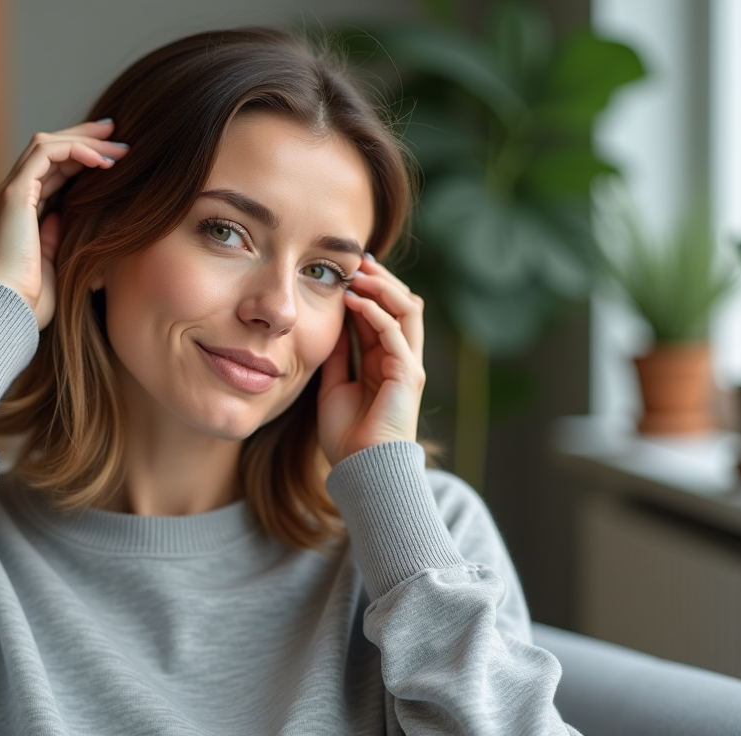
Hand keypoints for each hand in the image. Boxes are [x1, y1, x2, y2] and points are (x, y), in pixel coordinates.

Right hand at [0, 119, 127, 327]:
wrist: (8, 313)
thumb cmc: (31, 302)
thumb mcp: (51, 262)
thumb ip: (56, 235)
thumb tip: (66, 215)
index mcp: (16, 215)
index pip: (49, 172)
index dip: (79, 158)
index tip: (111, 156)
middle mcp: (8, 198)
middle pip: (46, 151)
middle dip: (83, 138)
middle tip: (116, 132)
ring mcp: (7, 194)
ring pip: (45, 145)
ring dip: (84, 141)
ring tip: (118, 147)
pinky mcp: (12, 196)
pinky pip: (45, 155)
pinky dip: (75, 151)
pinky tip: (102, 162)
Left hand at [317, 255, 425, 466]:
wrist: (361, 469)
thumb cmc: (347, 437)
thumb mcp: (333, 386)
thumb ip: (337, 355)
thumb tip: (331, 323)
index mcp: (385, 362)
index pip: (383, 314)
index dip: (369, 290)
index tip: (348, 271)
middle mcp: (401, 359)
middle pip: (402, 305)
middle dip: (382, 280)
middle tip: (358, 262)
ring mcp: (408, 365)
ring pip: (406, 310)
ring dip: (383, 287)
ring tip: (358, 273)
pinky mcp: (408, 374)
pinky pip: (396, 332)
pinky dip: (376, 312)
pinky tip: (355, 301)